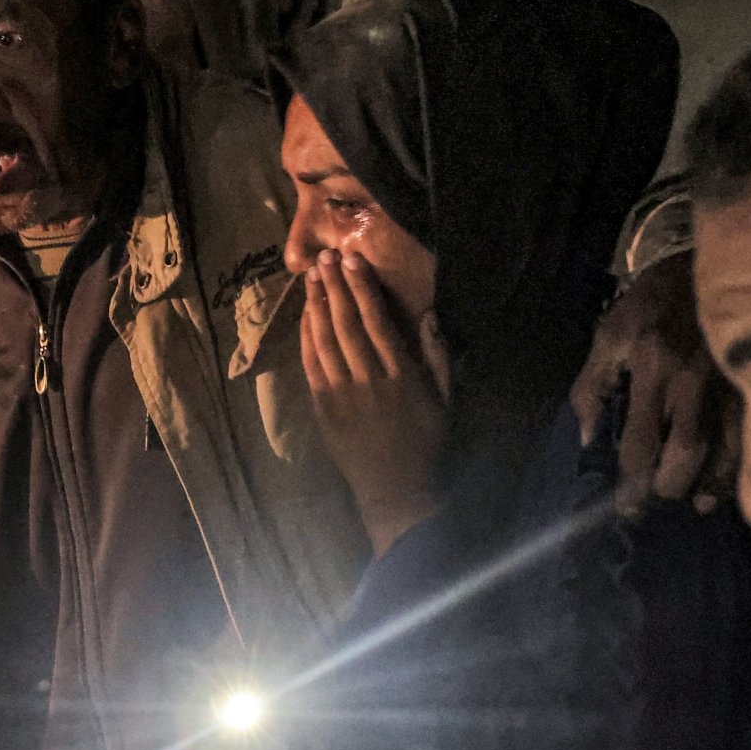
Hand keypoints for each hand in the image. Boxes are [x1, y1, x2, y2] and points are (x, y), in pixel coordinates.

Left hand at [301, 250, 447, 555]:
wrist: (398, 492)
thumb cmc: (428, 444)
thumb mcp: (446, 401)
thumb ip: (439, 358)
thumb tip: (431, 316)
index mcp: (401, 375)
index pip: (377, 321)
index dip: (362, 288)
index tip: (352, 261)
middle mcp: (369, 380)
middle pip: (346, 324)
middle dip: (334, 287)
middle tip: (324, 257)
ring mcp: (342, 396)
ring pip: (324, 341)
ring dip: (316, 306)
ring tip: (311, 277)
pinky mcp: (323, 410)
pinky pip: (311, 367)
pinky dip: (306, 338)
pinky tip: (304, 316)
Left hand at [569, 250, 739, 518]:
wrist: (706, 258)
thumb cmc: (650, 302)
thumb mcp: (609, 335)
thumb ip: (592, 386)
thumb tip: (588, 438)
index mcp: (652, 368)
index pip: (639, 443)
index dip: (631, 483)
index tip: (627, 508)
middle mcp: (692, 382)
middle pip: (684, 454)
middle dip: (669, 487)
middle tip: (657, 500)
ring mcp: (728, 382)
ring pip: (725, 451)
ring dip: (709, 485)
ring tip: (695, 503)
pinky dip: (741, 464)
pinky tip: (731, 481)